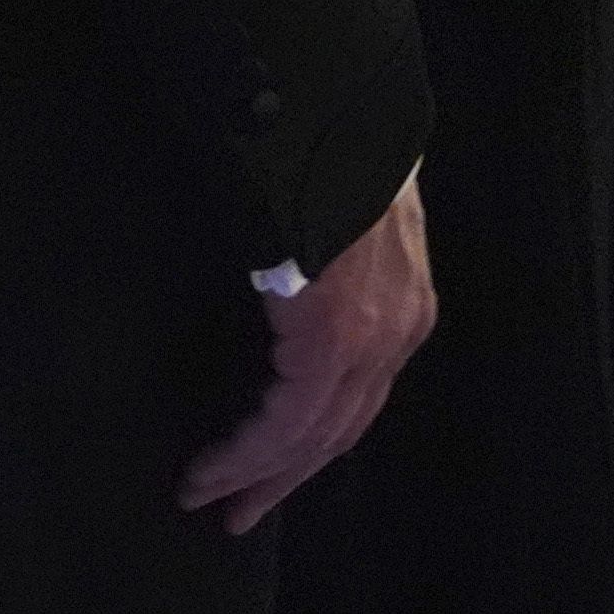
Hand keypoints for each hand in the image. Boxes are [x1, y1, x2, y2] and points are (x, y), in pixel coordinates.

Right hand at [177, 175, 434, 534]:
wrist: (337, 102)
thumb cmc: (328, 146)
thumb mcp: (343, 217)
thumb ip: (327, 269)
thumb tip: (288, 296)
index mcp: (403, 302)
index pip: (358, 396)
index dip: (310, 443)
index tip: (266, 471)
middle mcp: (399, 326)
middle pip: (341, 428)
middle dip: (283, 477)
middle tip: (236, 511)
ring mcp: (375, 333)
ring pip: (316, 433)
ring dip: (256, 472)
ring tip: (209, 494)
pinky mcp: (336, 333)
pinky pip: (290, 416)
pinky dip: (249, 449)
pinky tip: (216, 466)